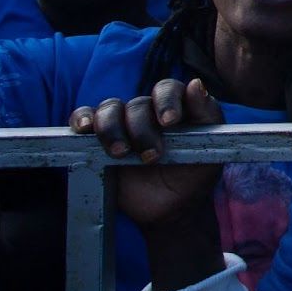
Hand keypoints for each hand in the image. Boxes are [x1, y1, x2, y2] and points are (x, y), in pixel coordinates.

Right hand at [69, 79, 223, 231]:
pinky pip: (84, 119)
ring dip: (112, 128)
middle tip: (151, 156)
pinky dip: (80, 119)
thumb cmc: (194, 173)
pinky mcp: (98, 138)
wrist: (170, 207)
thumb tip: (196, 84)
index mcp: (176, 107)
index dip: (167, 100)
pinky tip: (84, 129)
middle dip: (142, 129)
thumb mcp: (210, 147)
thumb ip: (206, 115)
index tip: (169, 122)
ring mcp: (121, 123)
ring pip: (110, 109)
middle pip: (138, 104)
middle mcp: (148, 111)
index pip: (167, 89)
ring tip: (120, 153)